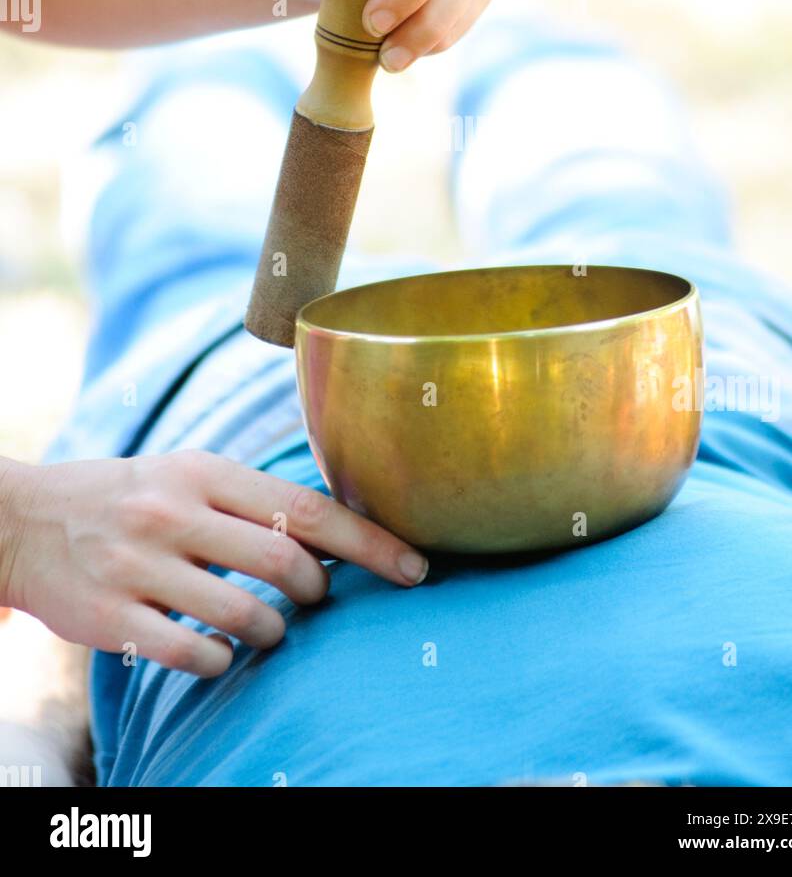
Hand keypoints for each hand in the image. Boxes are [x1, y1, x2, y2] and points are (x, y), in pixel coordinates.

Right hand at [2, 452, 427, 676]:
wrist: (26, 519)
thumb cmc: (131, 495)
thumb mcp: (189, 472)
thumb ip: (254, 497)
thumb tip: (337, 530)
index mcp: (204, 470)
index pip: (307, 508)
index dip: (369, 543)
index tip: (413, 567)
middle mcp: (174, 512)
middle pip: (286, 560)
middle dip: (319, 590)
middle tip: (315, 598)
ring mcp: (140, 565)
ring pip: (245, 614)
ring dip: (274, 631)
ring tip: (269, 628)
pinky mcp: (112, 616)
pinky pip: (192, 654)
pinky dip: (221, 661)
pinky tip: (220, 652)